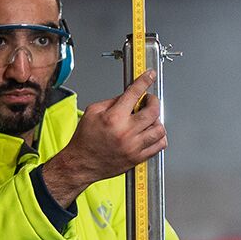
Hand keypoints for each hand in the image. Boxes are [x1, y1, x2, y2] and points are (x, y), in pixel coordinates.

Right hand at [40, 70, 164, 206]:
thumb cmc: (85, 140)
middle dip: (154, 101)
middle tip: (149, 100)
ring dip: (158, 120)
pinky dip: (159, 136)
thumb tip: (129, 95)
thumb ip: (112, 101)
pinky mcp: (137, 157)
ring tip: (150, 119)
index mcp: (113, 118)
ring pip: (160, 129)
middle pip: (153, 111)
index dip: (144, 81)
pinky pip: (159, 145)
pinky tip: (151, 132)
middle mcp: (126, 132)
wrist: (81, 163)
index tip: (150, 76)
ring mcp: (134, 146)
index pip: (134, 93)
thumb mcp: (92, 112)